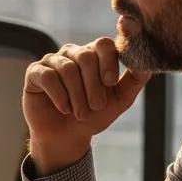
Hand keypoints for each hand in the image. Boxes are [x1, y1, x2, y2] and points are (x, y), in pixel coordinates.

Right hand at [23, 38, 150, 173]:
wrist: (66, 137)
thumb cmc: (93, 116)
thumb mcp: (119, 100)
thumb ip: (134, 80)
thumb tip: (147, 64)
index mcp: (94, 55)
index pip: (103, 44)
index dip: (108, 61)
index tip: (110, 82)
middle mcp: (73, 53)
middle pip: (86, 56)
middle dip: (93, 86)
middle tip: (96, 106)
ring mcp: (52, 61)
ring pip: (67, 68)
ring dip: (77, 95)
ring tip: (79, 113)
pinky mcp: (34, 73)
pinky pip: (48, 76)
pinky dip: (59, 95)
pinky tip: (64, 108)